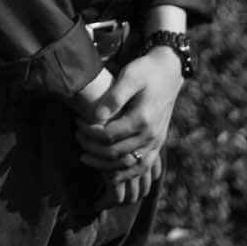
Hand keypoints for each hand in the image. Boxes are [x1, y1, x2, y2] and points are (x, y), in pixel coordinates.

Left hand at [74, 48, 183, 206]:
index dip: (89, 133)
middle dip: (92, 148)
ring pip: (129, 165)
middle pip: (116, 153)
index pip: (109, 136)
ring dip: (105, 166)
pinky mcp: (157, 144)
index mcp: (143, 119)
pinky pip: (142, 167)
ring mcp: (156, 142)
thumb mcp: (130, 76)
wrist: (170, 72)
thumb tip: (96, 116)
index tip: (77, 123)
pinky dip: (126, 174)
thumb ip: (114, 97)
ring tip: (85, 157)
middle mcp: (151, 135)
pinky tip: (110, 174)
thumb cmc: (146, 71)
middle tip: (76, 137)